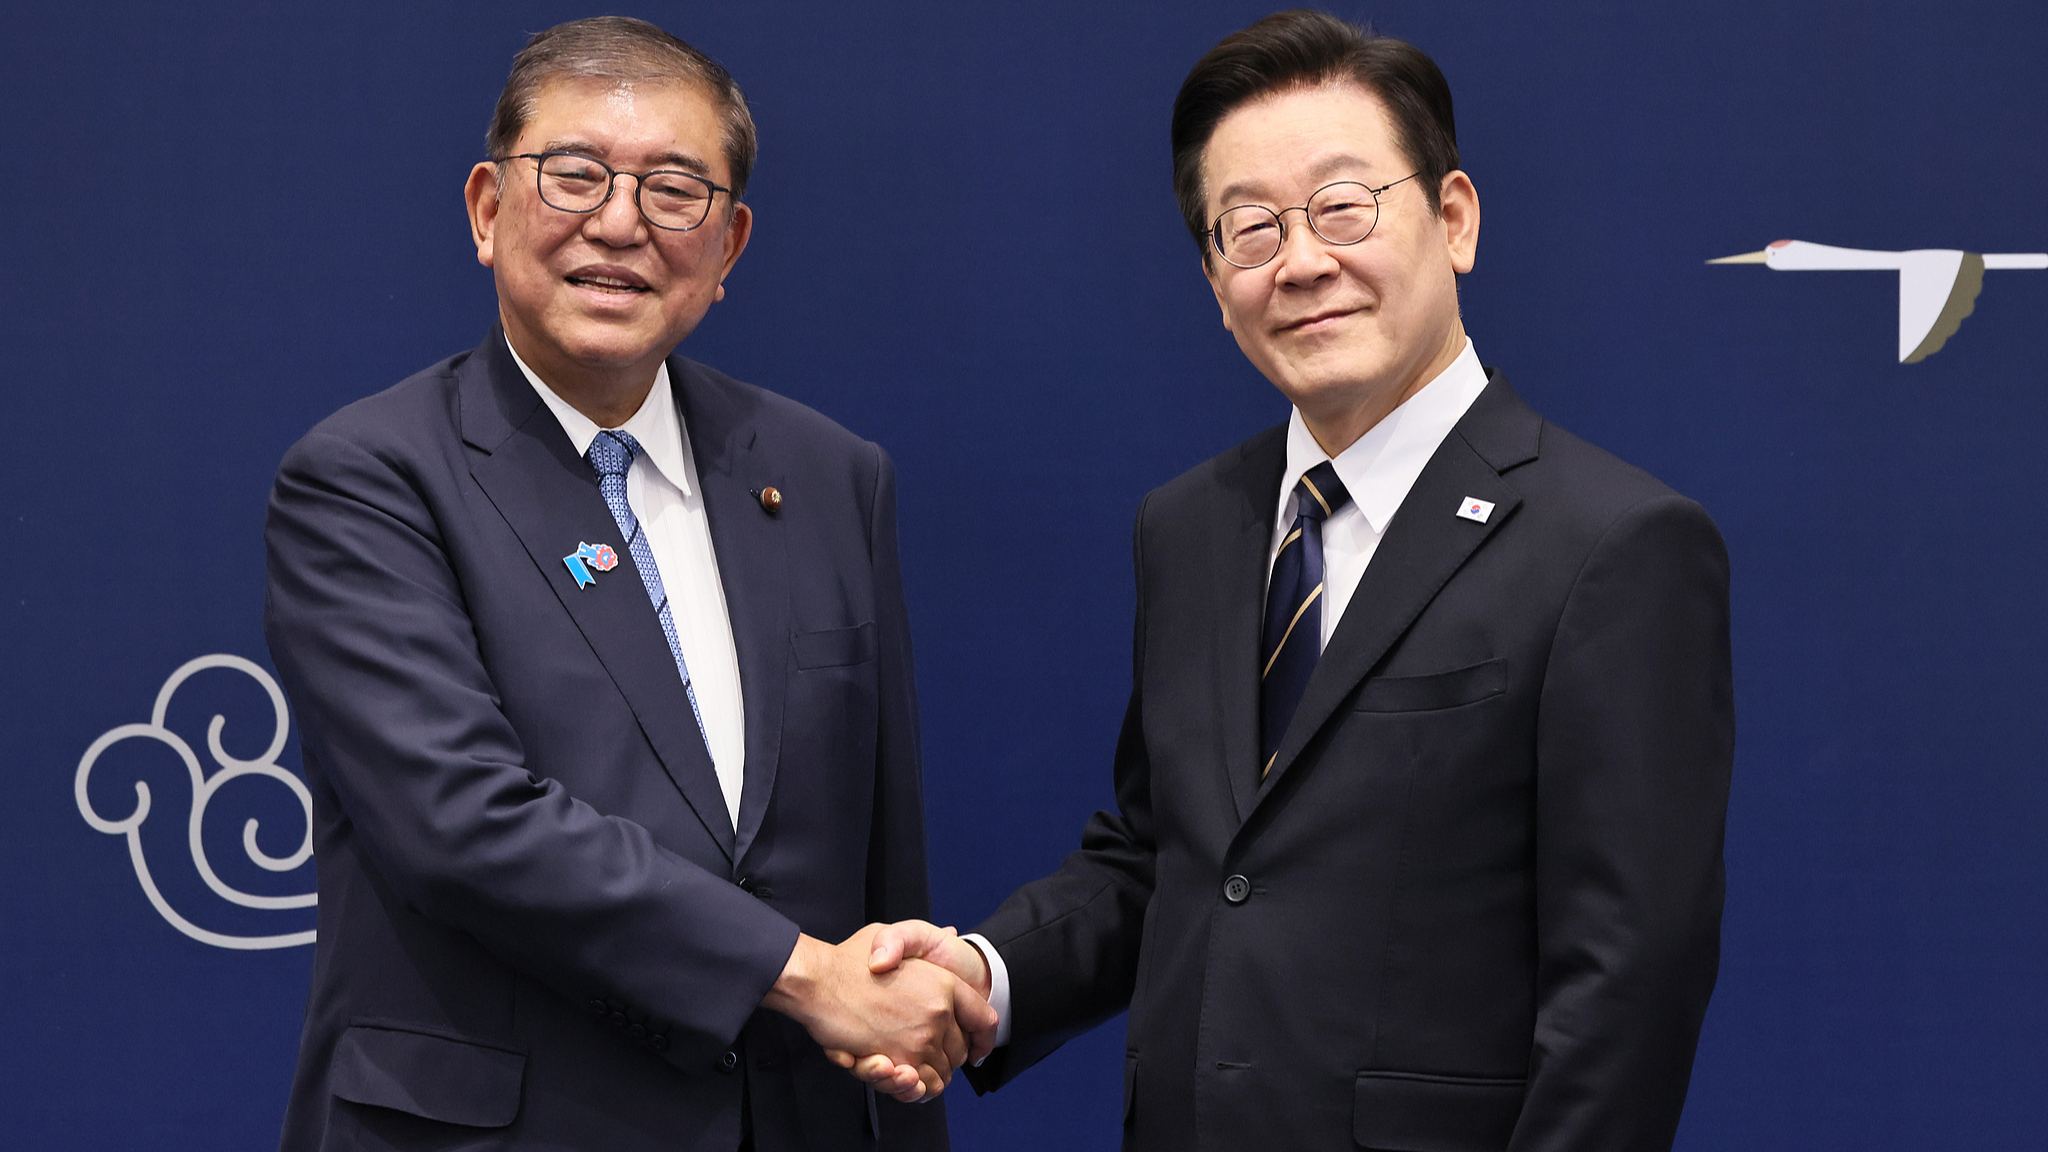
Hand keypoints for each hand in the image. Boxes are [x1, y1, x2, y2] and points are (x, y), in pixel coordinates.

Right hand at [764, 925, 995, 1102]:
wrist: (817, 979)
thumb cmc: (850, 957)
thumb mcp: (890, 934)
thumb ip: (921, 941)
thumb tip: (952, 933)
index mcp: (944, 983)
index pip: (984, 1018)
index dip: (982, 1036)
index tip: (976, 1046)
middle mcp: (938, 1013)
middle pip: (960, 1051)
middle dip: (946, 1057)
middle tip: (923, 1052)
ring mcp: (919, 1039)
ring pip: (938, 1073)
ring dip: (925, 1075)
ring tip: (905, 1067)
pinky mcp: (897, 1062)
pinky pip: (917, 1085)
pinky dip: (910, 1087)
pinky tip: (900, 1075)